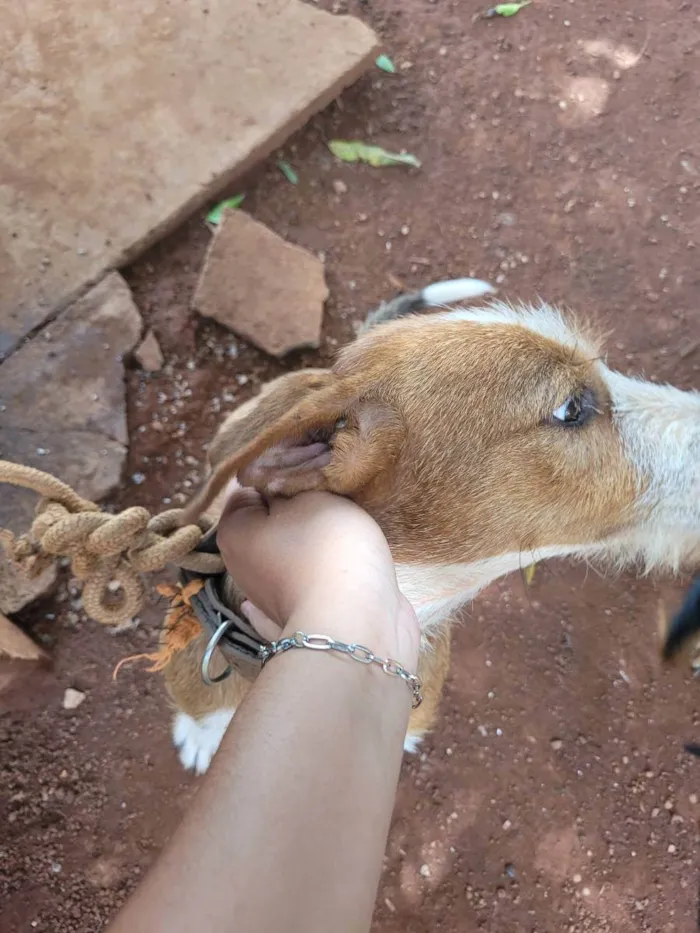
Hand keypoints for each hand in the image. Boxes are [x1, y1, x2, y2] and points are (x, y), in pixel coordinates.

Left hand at [216, 489, 419, 669]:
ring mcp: (270, 597)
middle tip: (333, 497)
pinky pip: (306, 585)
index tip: (309, 469)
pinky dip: (313, 577)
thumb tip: (277, 481)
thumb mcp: (310, 494)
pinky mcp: (301, 617)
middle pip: (271, 523)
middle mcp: (243, 566)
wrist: (356, 626)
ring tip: (347, 529)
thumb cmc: (327, 548)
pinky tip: (321, 572)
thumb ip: (291, 480)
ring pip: (291, 554)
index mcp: (234, 531)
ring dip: (314, 544)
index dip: (279, 472)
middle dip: (300, 509)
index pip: (249, 487)